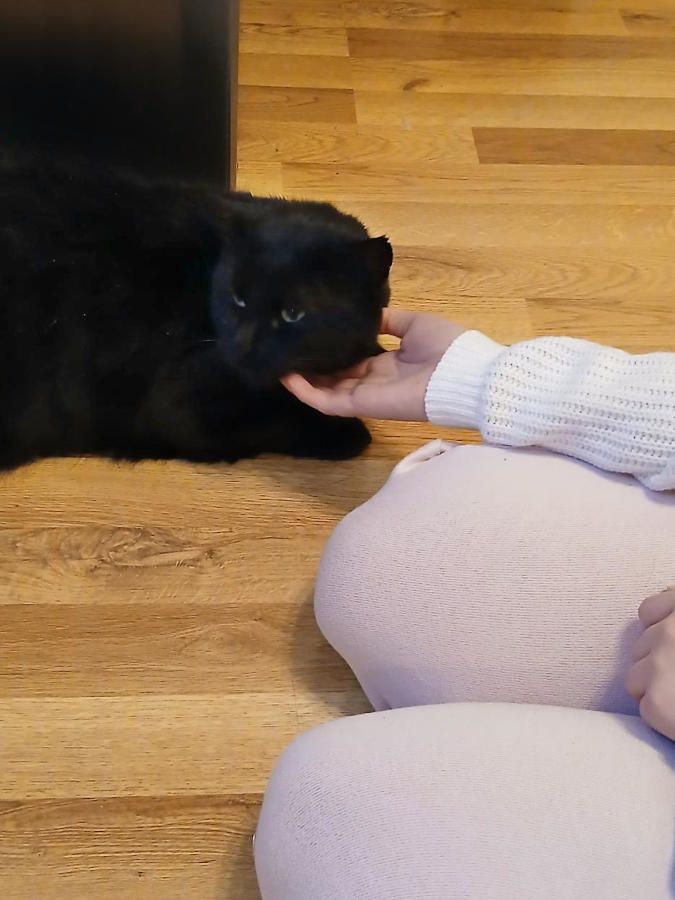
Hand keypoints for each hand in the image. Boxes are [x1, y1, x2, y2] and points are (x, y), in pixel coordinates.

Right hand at [282, 309, 465, 420]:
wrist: (464, 375)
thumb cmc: (446, 347)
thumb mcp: (413, 323)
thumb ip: (388, 320)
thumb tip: (367, 311)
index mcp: (387, 362)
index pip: (352, 359)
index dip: (330, 349)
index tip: (308, 334)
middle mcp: (373, 380)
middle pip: (334, 376)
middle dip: (310, 364)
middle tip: (284, 346)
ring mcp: (365, 395)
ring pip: (324, 390)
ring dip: (301, 378)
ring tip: (276, 360)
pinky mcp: (361, 405)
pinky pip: (327, 402)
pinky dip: (306, 391)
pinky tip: (286, 375)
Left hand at [626, 589, 674, 740]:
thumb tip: (668, 607)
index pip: (650, 611)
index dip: (661, 632)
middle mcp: (670, 632)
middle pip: (642, 646)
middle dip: (659, 663)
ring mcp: (660, 664)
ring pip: (636, 677)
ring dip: (656, 689)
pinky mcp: (658, 701)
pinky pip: (645, 708)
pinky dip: (664, 718)